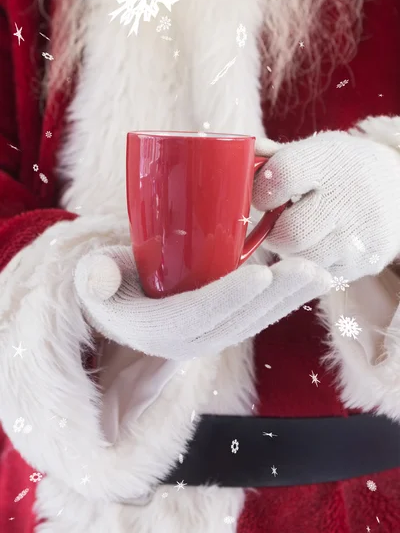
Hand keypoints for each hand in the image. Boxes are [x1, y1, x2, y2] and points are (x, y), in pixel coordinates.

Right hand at [74, 245, 331, 359]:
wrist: (122, 306)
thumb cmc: (111, 285)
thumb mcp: (95, 280)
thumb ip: (96, 276)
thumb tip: (98, 277)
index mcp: (158, 329)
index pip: (198, 315)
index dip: (230, 296)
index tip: (261, 272)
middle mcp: (188, 342)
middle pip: (238, 321)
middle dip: (276, 297)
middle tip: (309, 269)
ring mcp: (209, 338)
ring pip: (255, 322)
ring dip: (290, 300)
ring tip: (323, 275)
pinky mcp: (223, 328)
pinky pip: (258, 319)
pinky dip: (285, 301)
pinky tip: (312, 282)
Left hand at [253, 131, 399, 280]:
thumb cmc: (343, 170)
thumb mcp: (316, 151)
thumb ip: (273, 157)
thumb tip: (234, 156)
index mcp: (329, 160)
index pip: (282, 176)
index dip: (263, 191)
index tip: (265, 196)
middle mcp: (348, 198)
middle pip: (288, 233)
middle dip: (274, 232)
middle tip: (279, 224)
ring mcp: (359, 236)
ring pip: (300, 260)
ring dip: (291, 252)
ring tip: (302, 235)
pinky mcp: (364, 264)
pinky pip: (318, 276)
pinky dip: (310, 264)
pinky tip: (321, 246)